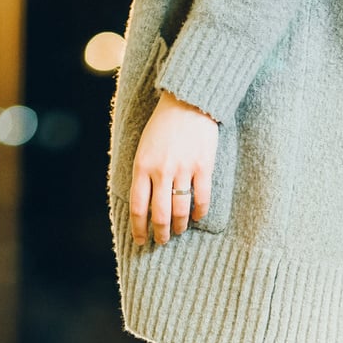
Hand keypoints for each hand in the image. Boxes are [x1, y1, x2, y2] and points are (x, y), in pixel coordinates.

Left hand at [129, 91, 218, 244]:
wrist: (187, 102)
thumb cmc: (163, 125)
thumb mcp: (143, 148)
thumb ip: (143, 174)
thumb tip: (145, 203)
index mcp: (142, 166)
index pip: (138, 207)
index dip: (139, 228)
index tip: (141, 241)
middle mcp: (161, 170)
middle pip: (160, 214)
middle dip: (160, 233)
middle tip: (162, 241)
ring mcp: (183, 169)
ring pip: (180, 209)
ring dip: (179, 225)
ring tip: (178, 230)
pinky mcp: (203, 166)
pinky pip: (202, 198)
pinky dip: (199, 212)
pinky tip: (196, 217)